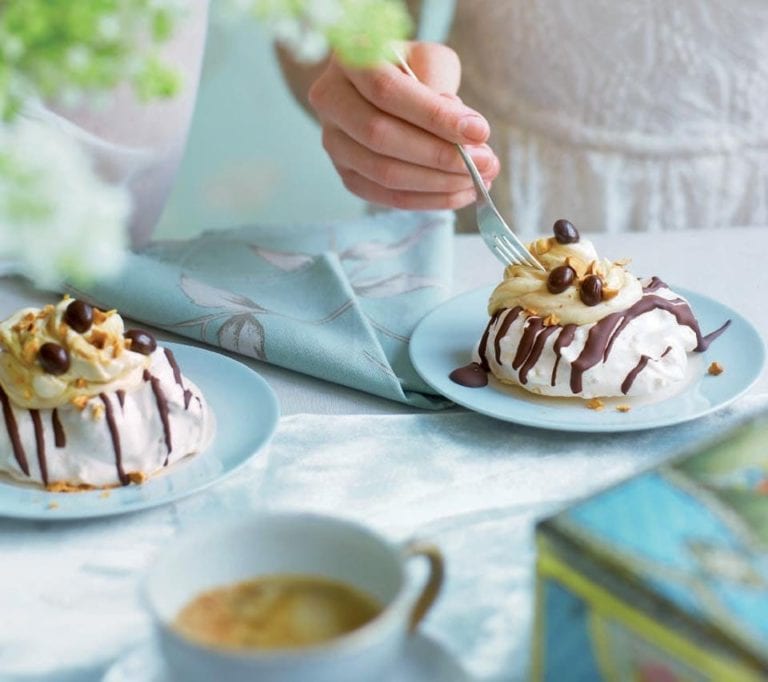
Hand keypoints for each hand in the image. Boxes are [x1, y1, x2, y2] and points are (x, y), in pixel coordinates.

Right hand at [308, 42, 499, 210]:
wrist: (380, 89)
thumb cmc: (409, 69)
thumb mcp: (429, 59)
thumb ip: (441, 86)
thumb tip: (460, 132)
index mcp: (347, 60)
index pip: (386, 91)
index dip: (434, 116)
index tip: (479, 131)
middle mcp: (330, 102)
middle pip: (381, 137)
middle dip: (440, 155)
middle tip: (485, 162)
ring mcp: (334, 144)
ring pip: (384, 173)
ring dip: (438, 183)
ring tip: (477, 180)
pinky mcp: (347, 175)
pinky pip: (386, 196)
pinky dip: (427, 200)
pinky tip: (458, 194)